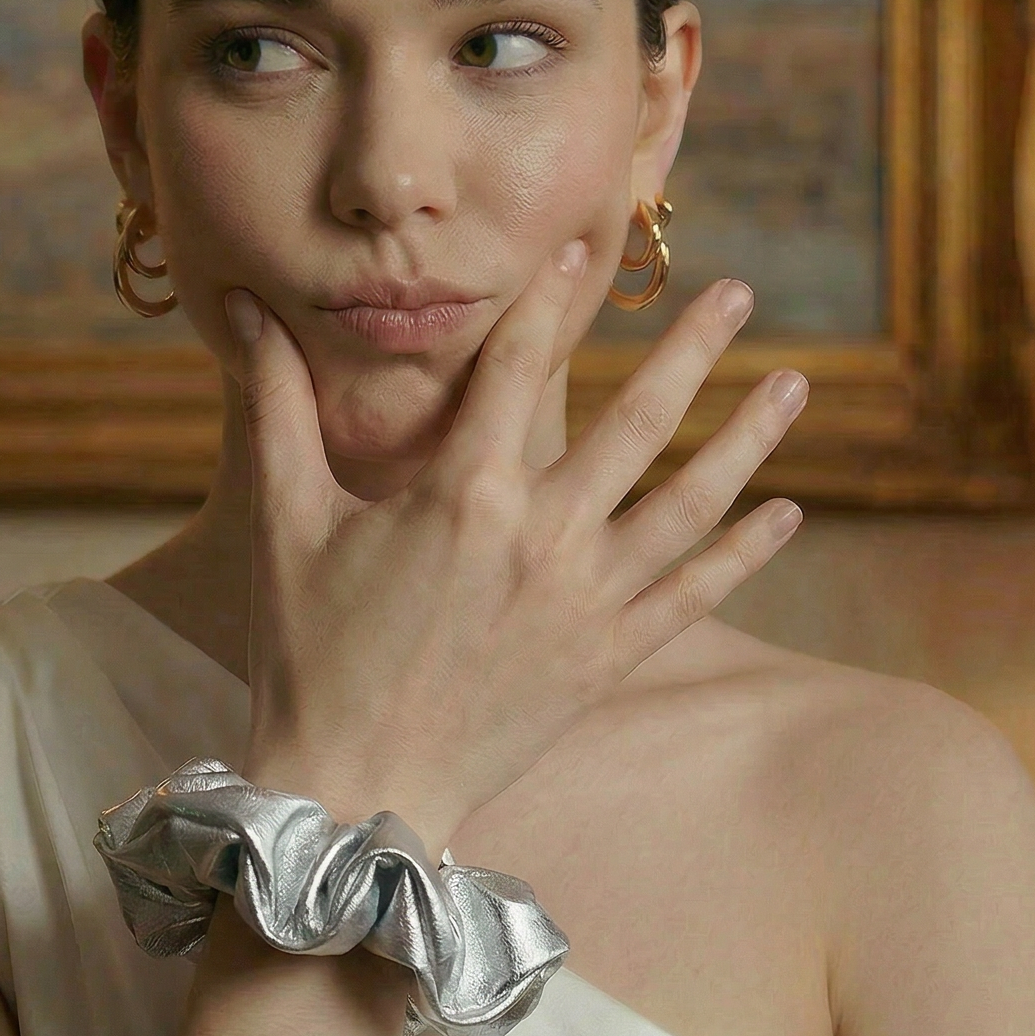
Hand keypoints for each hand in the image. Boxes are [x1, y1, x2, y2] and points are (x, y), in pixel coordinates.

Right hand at [225, 244, 805, 851]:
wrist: (353, 789)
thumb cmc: (308, 653)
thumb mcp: (285, 521)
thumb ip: (276, 405)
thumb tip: (241, 309)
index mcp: (462, 492)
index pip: (518, 366)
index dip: (549, 299)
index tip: (584, 246)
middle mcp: (540, 537)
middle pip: (638, 420)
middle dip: (693, 349)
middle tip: (739, 291)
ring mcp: (584, 600)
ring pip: (688, 503)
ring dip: (746, 439)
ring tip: (793, 384)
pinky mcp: (605, 658)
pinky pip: (693, 595)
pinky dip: (744, 554)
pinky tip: (787, 513)